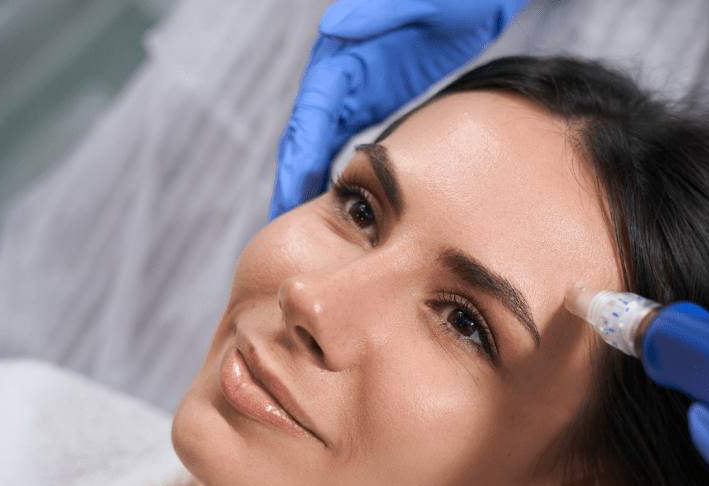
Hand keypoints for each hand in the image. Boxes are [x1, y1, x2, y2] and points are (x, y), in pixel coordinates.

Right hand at [270, 0, 529, 219]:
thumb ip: (376, 13)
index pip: (310, 115)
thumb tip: (332, 26)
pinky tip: (349, 211)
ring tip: (313, 238)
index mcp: (342, 56)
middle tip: (290, 235)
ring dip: (313, 188)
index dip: (298, 160)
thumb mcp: (418, 3)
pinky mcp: (374, 97)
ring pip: (323, 146)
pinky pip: (347, 144)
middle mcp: (339, 74)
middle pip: (308, 138)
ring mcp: (355, 88)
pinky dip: (342, 176)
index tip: (290, 199)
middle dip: (295, 185)